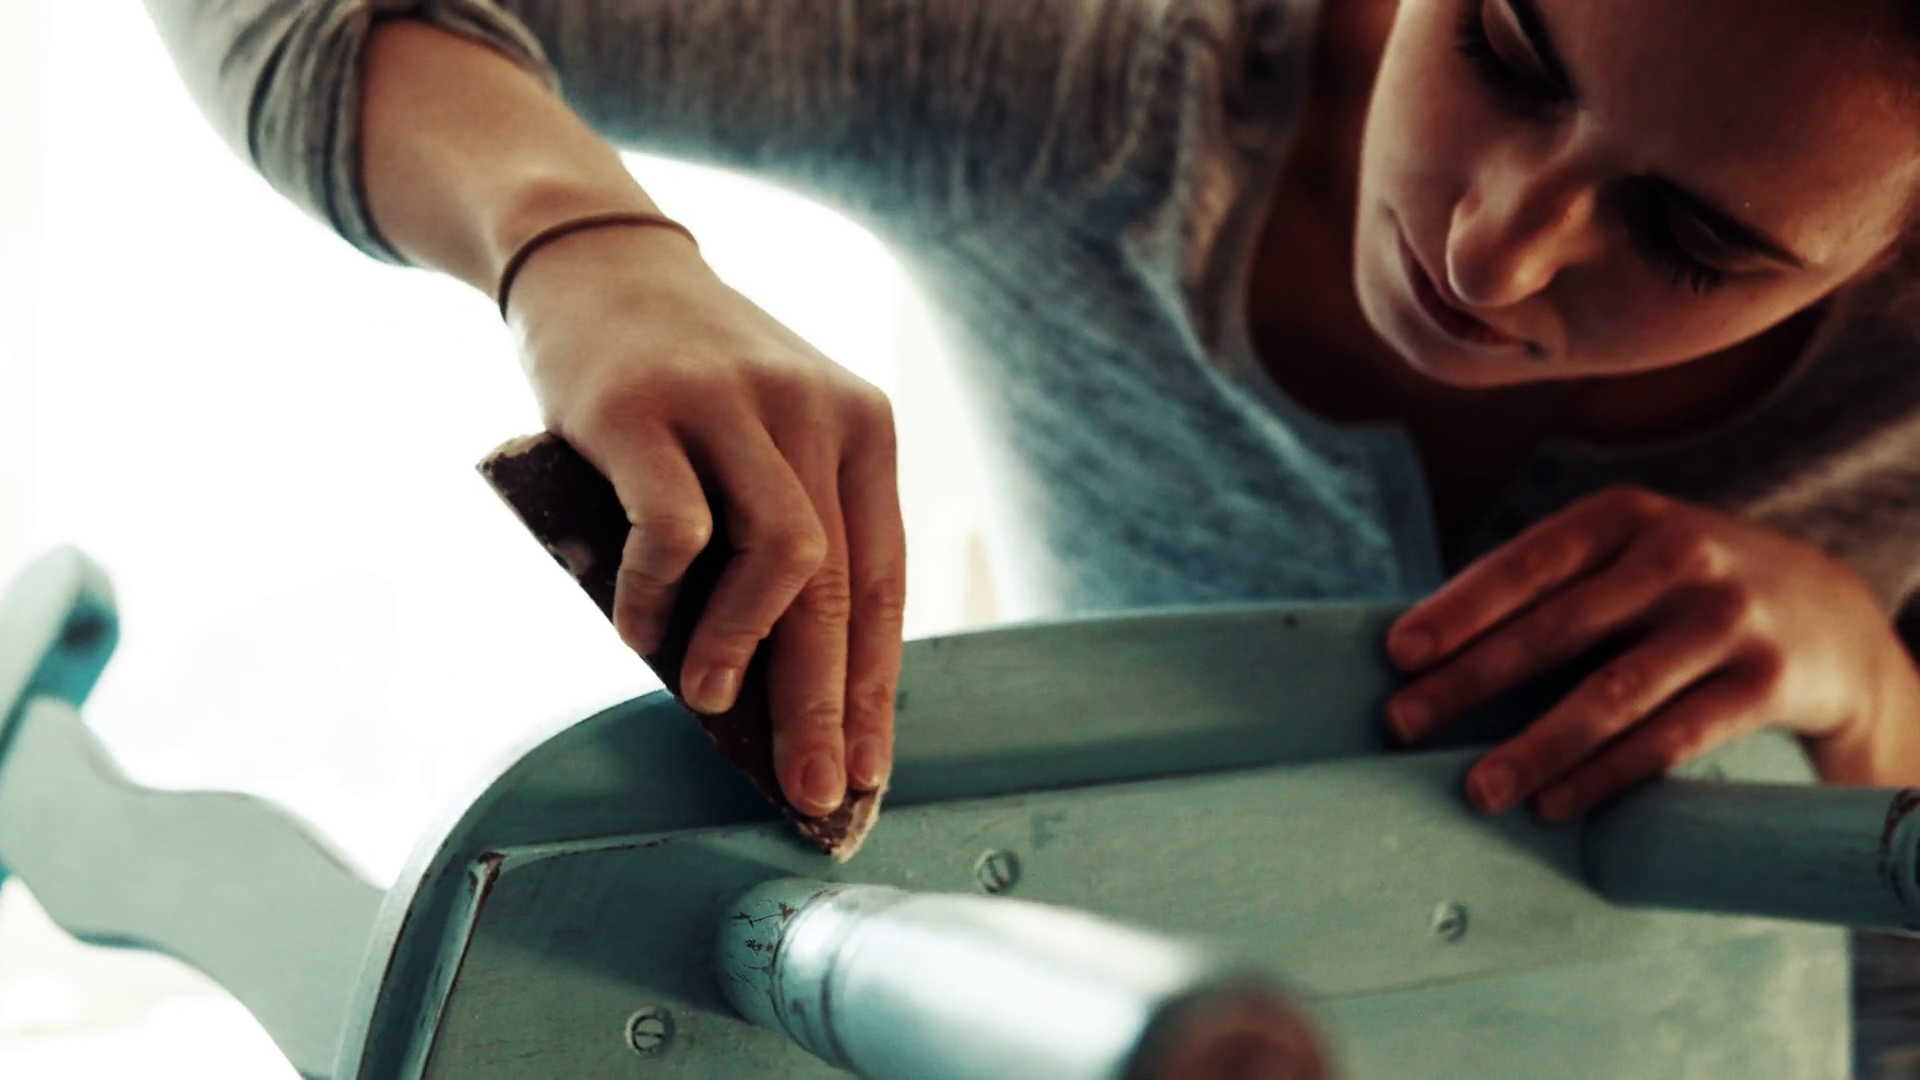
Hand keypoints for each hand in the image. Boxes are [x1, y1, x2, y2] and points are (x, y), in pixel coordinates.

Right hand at [507, 223, 905, 817]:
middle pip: (841, 585)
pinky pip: (673, 527)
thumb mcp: (759, 442)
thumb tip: (768, 691)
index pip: (885, 583)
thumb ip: (773, 541)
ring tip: (713, 705)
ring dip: (749, 649)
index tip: (869, 773)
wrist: (596, 258)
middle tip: (815, 789)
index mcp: (862, 430)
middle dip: (832, 705)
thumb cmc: (683, 382)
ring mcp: (732, 406)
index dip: (879, 689)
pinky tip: (640, 634)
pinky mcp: (646, 407)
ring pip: (784, 556)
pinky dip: (659, 595)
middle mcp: (814, 412)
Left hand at [1383, 486, 1919, 819]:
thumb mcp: (1625, 559)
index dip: (1460, 609)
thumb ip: (1546, 589)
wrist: (1832, 616)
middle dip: (1471, 680)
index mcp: (1623, 518)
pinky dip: (1606, 775)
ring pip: (1613, 692)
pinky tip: (1555, 804)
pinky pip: (1672, 738)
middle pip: (1557, 628)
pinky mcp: (1768, 681)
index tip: (1398, 653)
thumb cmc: (1680, 592)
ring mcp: (1726, 619)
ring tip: (1477, 789)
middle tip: (1403, 723)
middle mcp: (1678, 558)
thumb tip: (1421, 652)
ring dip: (1536, 747)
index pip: (1527, 563)